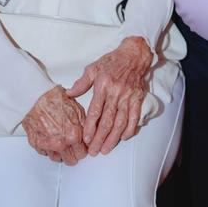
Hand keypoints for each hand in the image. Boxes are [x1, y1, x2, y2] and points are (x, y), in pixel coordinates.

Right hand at [22, 85, 87, 164]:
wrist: (35, 97)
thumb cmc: (53, 100)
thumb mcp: (77, 109)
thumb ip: (83, 126)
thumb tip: (89, 134)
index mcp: (74, 135)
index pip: (84, 152)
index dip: (84, 148)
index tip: (82, 146)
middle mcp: (61, 143)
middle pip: (72, 159)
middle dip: (74, 153)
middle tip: (73, 146)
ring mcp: (48, 146)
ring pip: (59, 159)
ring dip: (61, 153)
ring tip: (61, 142)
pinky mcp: (37, 145)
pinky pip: (46, 154)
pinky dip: (49, 148)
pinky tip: (50, 138)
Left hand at [68, 36, 152, 155]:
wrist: (134, 55)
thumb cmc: (111, 62)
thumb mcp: (93, 68)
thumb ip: (81, 83)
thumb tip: (68, 94)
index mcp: (103, 85)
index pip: (96, 110)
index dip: (91, 126)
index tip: (86, 139)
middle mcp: (116, 93)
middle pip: (108, 121)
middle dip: (100, 138)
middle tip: (94, 151)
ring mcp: (128, 97)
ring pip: (120, 122)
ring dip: (113, 138)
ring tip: (106, 149)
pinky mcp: (138, 99)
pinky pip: (134, 117)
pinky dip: (129, 129)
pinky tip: (123, 138)